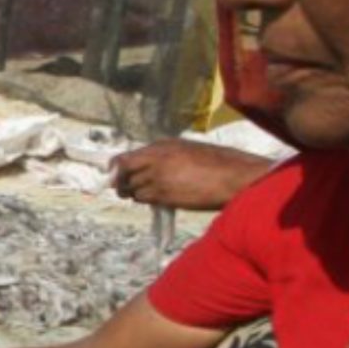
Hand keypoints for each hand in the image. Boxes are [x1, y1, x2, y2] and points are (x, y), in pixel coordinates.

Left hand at [109, 140, 274, 211]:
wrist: (233, 177)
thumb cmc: (217, 162)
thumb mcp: (187, 150)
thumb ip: (164, 157)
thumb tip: (146, 166)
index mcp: (160, 146)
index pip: (123, 158)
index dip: (116, 169)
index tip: (117, 175)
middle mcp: (154, 160)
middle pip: (122, 175)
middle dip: (121, 183)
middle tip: (126, 188)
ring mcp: (158, 178)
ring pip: (131, 189)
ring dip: (135, 193)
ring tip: (148, 193)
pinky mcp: (164, 196)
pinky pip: (144, 199)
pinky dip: (146, 201)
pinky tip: (157, 199)